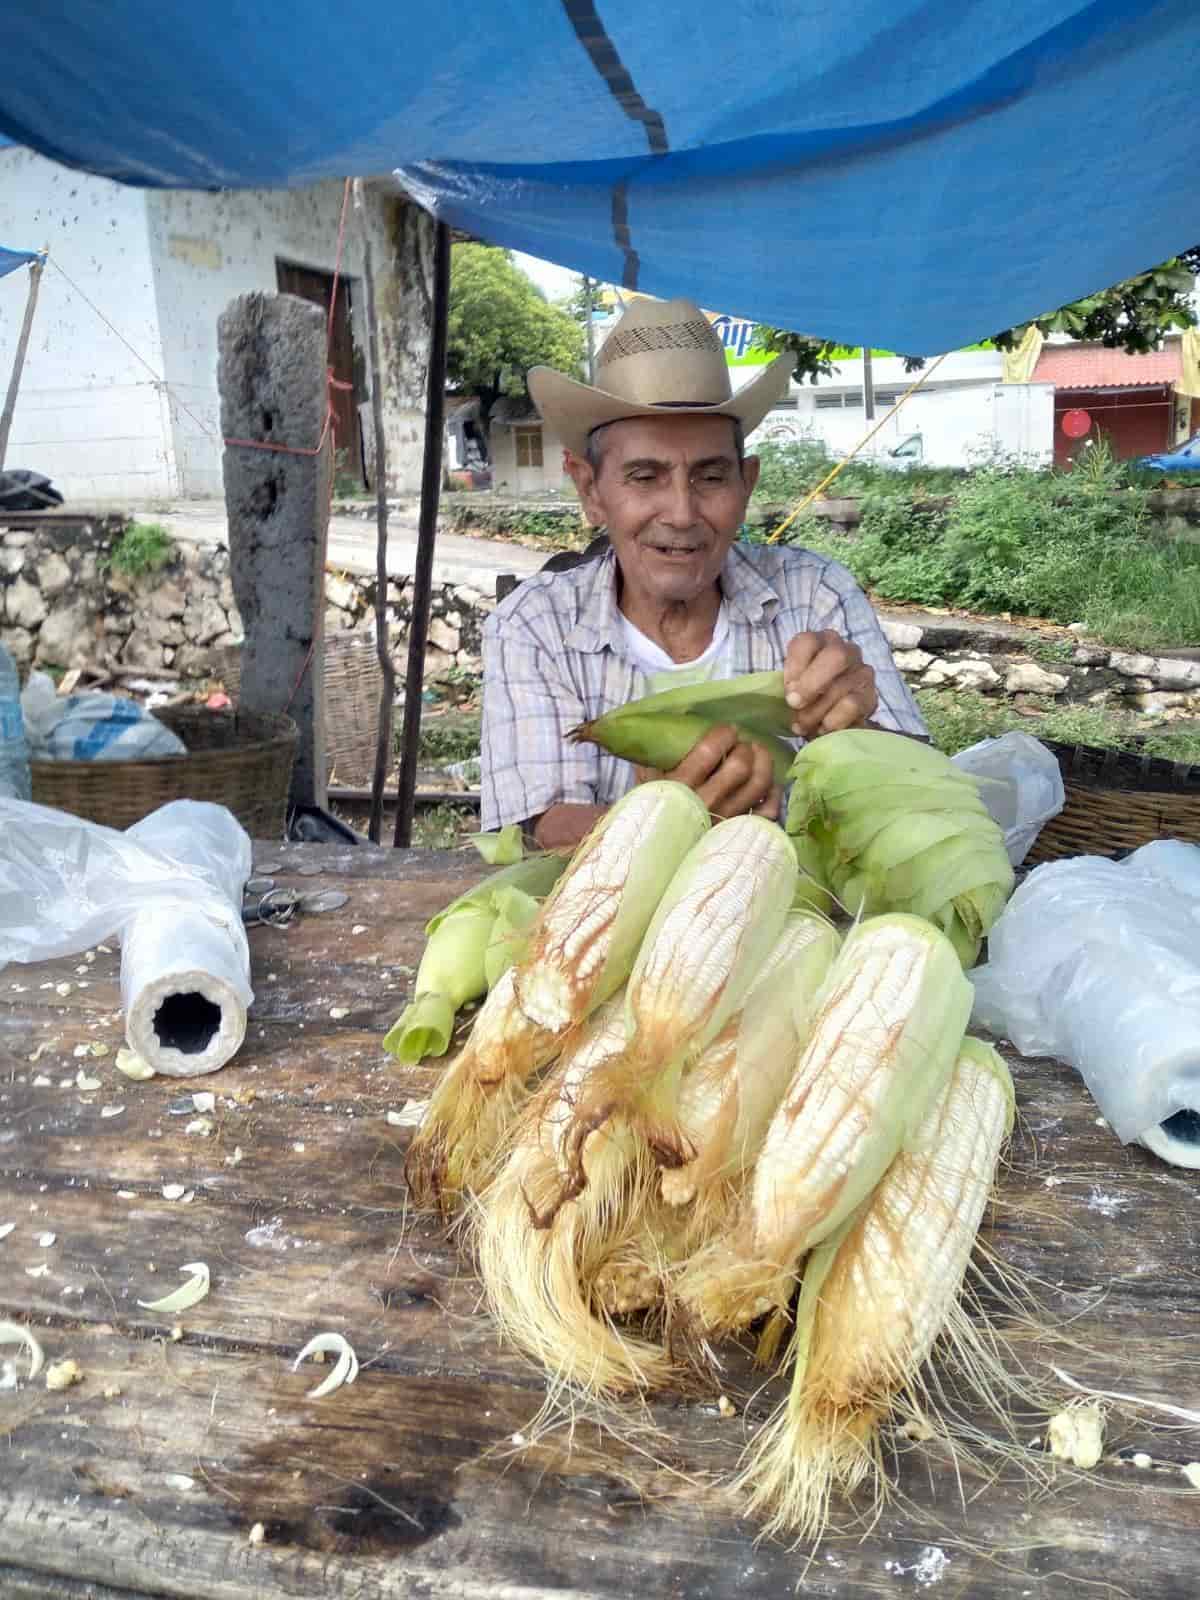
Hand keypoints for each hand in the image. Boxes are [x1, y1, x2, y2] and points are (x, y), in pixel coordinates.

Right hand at [637, 723, 779, 820]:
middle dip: (745, 748)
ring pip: (759, 785)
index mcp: (679, 786)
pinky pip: (768, 812)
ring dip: (763, 763)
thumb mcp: (646, 780)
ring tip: (758, 754)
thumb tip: (673, 723)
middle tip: (742, 745)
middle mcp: (706, 804)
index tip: (726, 731)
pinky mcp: (738, 834)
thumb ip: (656, 754)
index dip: (723, 734)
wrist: (651, 853)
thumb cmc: (650, 812)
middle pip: (740, 766)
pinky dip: (773, 794)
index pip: (709, 751)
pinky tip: (766, 784)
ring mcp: (725, 821)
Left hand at [783, 629, 877, 738]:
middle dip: (811, 684)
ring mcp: (862, 672)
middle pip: (836, 656)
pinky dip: (833, 720)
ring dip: (815, 711)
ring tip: (801, 726)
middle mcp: (846, 651)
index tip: (787, 690)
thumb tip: (793, 696)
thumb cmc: (804, 698)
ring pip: (841, 687)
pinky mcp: (871, 697)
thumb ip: (789, 685)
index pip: (807, 642)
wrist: (826, 721)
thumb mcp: (790, 686)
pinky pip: (852, 706)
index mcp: (820, 642)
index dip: (795, 666)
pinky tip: (823, 728)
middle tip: (795, 705)